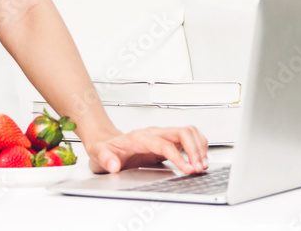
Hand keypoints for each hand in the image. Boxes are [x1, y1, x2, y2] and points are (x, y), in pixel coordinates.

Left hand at [84, 126, 208, 174]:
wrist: (108, 144)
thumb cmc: (106, 149)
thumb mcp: (98, 154)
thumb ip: (105, 158)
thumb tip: (114, 165)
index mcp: (140, 137)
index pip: (164, 144)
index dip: (178, 156)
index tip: (187, 169)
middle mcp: (154, 133)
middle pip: (182, 132)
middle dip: (194, 150)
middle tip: (198, 168)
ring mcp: (162, 136)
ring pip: (188, 132)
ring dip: (199, 147)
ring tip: (202, 165)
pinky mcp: (168, 141)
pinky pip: (189, 138)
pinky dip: (198, 147)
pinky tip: (199, 160)